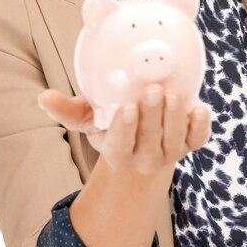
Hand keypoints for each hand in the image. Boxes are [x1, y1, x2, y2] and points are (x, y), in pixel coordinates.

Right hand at [37, 85, 211, 175]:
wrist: (142, 147)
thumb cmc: (111, 126)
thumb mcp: (89, 120)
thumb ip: (68, 110)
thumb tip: (44, 97)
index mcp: (118, 152)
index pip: (121, 144)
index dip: (125, 128)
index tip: (126, 108)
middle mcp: (145, 156)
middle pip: (151, 138)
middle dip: (152, 115)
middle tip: (152, 90)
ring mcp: (170, 151)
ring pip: (176, 138)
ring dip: (177, 117)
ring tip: (174, 95)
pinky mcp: (189, 143)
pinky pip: (198, 139)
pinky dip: (201, 126)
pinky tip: (201, 108)